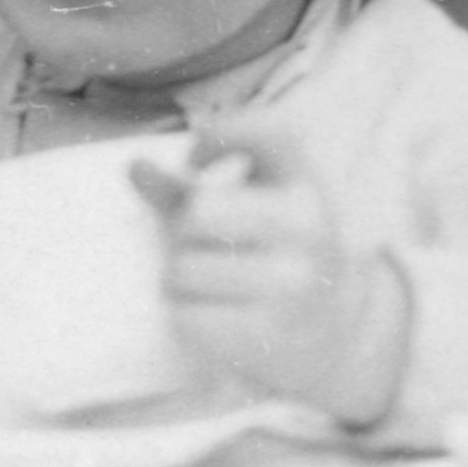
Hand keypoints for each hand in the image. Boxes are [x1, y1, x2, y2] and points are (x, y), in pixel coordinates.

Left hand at [132, 123, 405, 424]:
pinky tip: (218, 313)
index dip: (218, 136)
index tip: (193, 160)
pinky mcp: (267, 331)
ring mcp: (291, 284)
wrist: (333, 333)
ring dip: (179, 277)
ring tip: (211, 283)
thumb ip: (189, 187)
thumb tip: (134, 167)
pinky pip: (184, 313)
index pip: (269, 132)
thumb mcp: (249, 209)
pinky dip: (186, 313)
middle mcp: (307, 230)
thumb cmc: (274, 256)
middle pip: (197, 212)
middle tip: (206, 244)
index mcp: (305, 188)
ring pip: (181, 269)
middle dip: (184, 230)